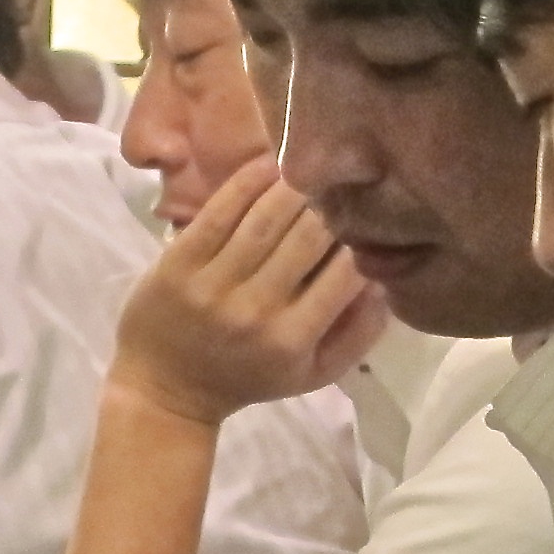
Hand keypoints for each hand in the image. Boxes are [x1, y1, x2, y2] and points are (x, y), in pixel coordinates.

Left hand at [108, 155, 389, 430]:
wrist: (166, 389)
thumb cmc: (248, 378)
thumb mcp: (313, 374)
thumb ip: (359, 332)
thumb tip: (387, 278)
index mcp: (294, 339)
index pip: (347, 272)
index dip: (362, 237)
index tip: (367, 219)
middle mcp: (256, 310)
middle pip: (310, 235)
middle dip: (333, 205)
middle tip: (342, 185)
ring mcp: (214, 284)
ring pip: (269, 216)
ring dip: (296, 184)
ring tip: (311, 168)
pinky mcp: (178, 262)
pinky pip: (221, 209)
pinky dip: (251, 179)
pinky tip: (271, 163)